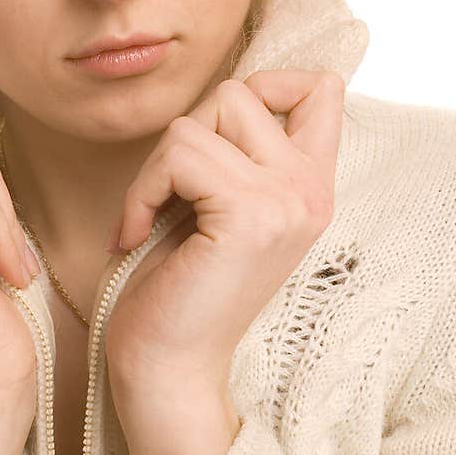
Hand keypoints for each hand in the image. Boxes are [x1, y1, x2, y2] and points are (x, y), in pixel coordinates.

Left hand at [104, 70, 344, 421]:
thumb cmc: (178, 290)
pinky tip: (136, 235)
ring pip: (200, 122)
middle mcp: (311, 190)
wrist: (167, 369)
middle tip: (168, 198)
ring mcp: (287, 201)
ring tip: (151, 219)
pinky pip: (179, 153)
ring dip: (155, 170)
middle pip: (239, 93)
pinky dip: (142, 191)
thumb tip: (223, 95)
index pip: (320, 88)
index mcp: (312, 187)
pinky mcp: (250, 214)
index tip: (216, 137)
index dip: (264, 86)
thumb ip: (238, 154)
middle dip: (184, 137)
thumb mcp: (218, 208)